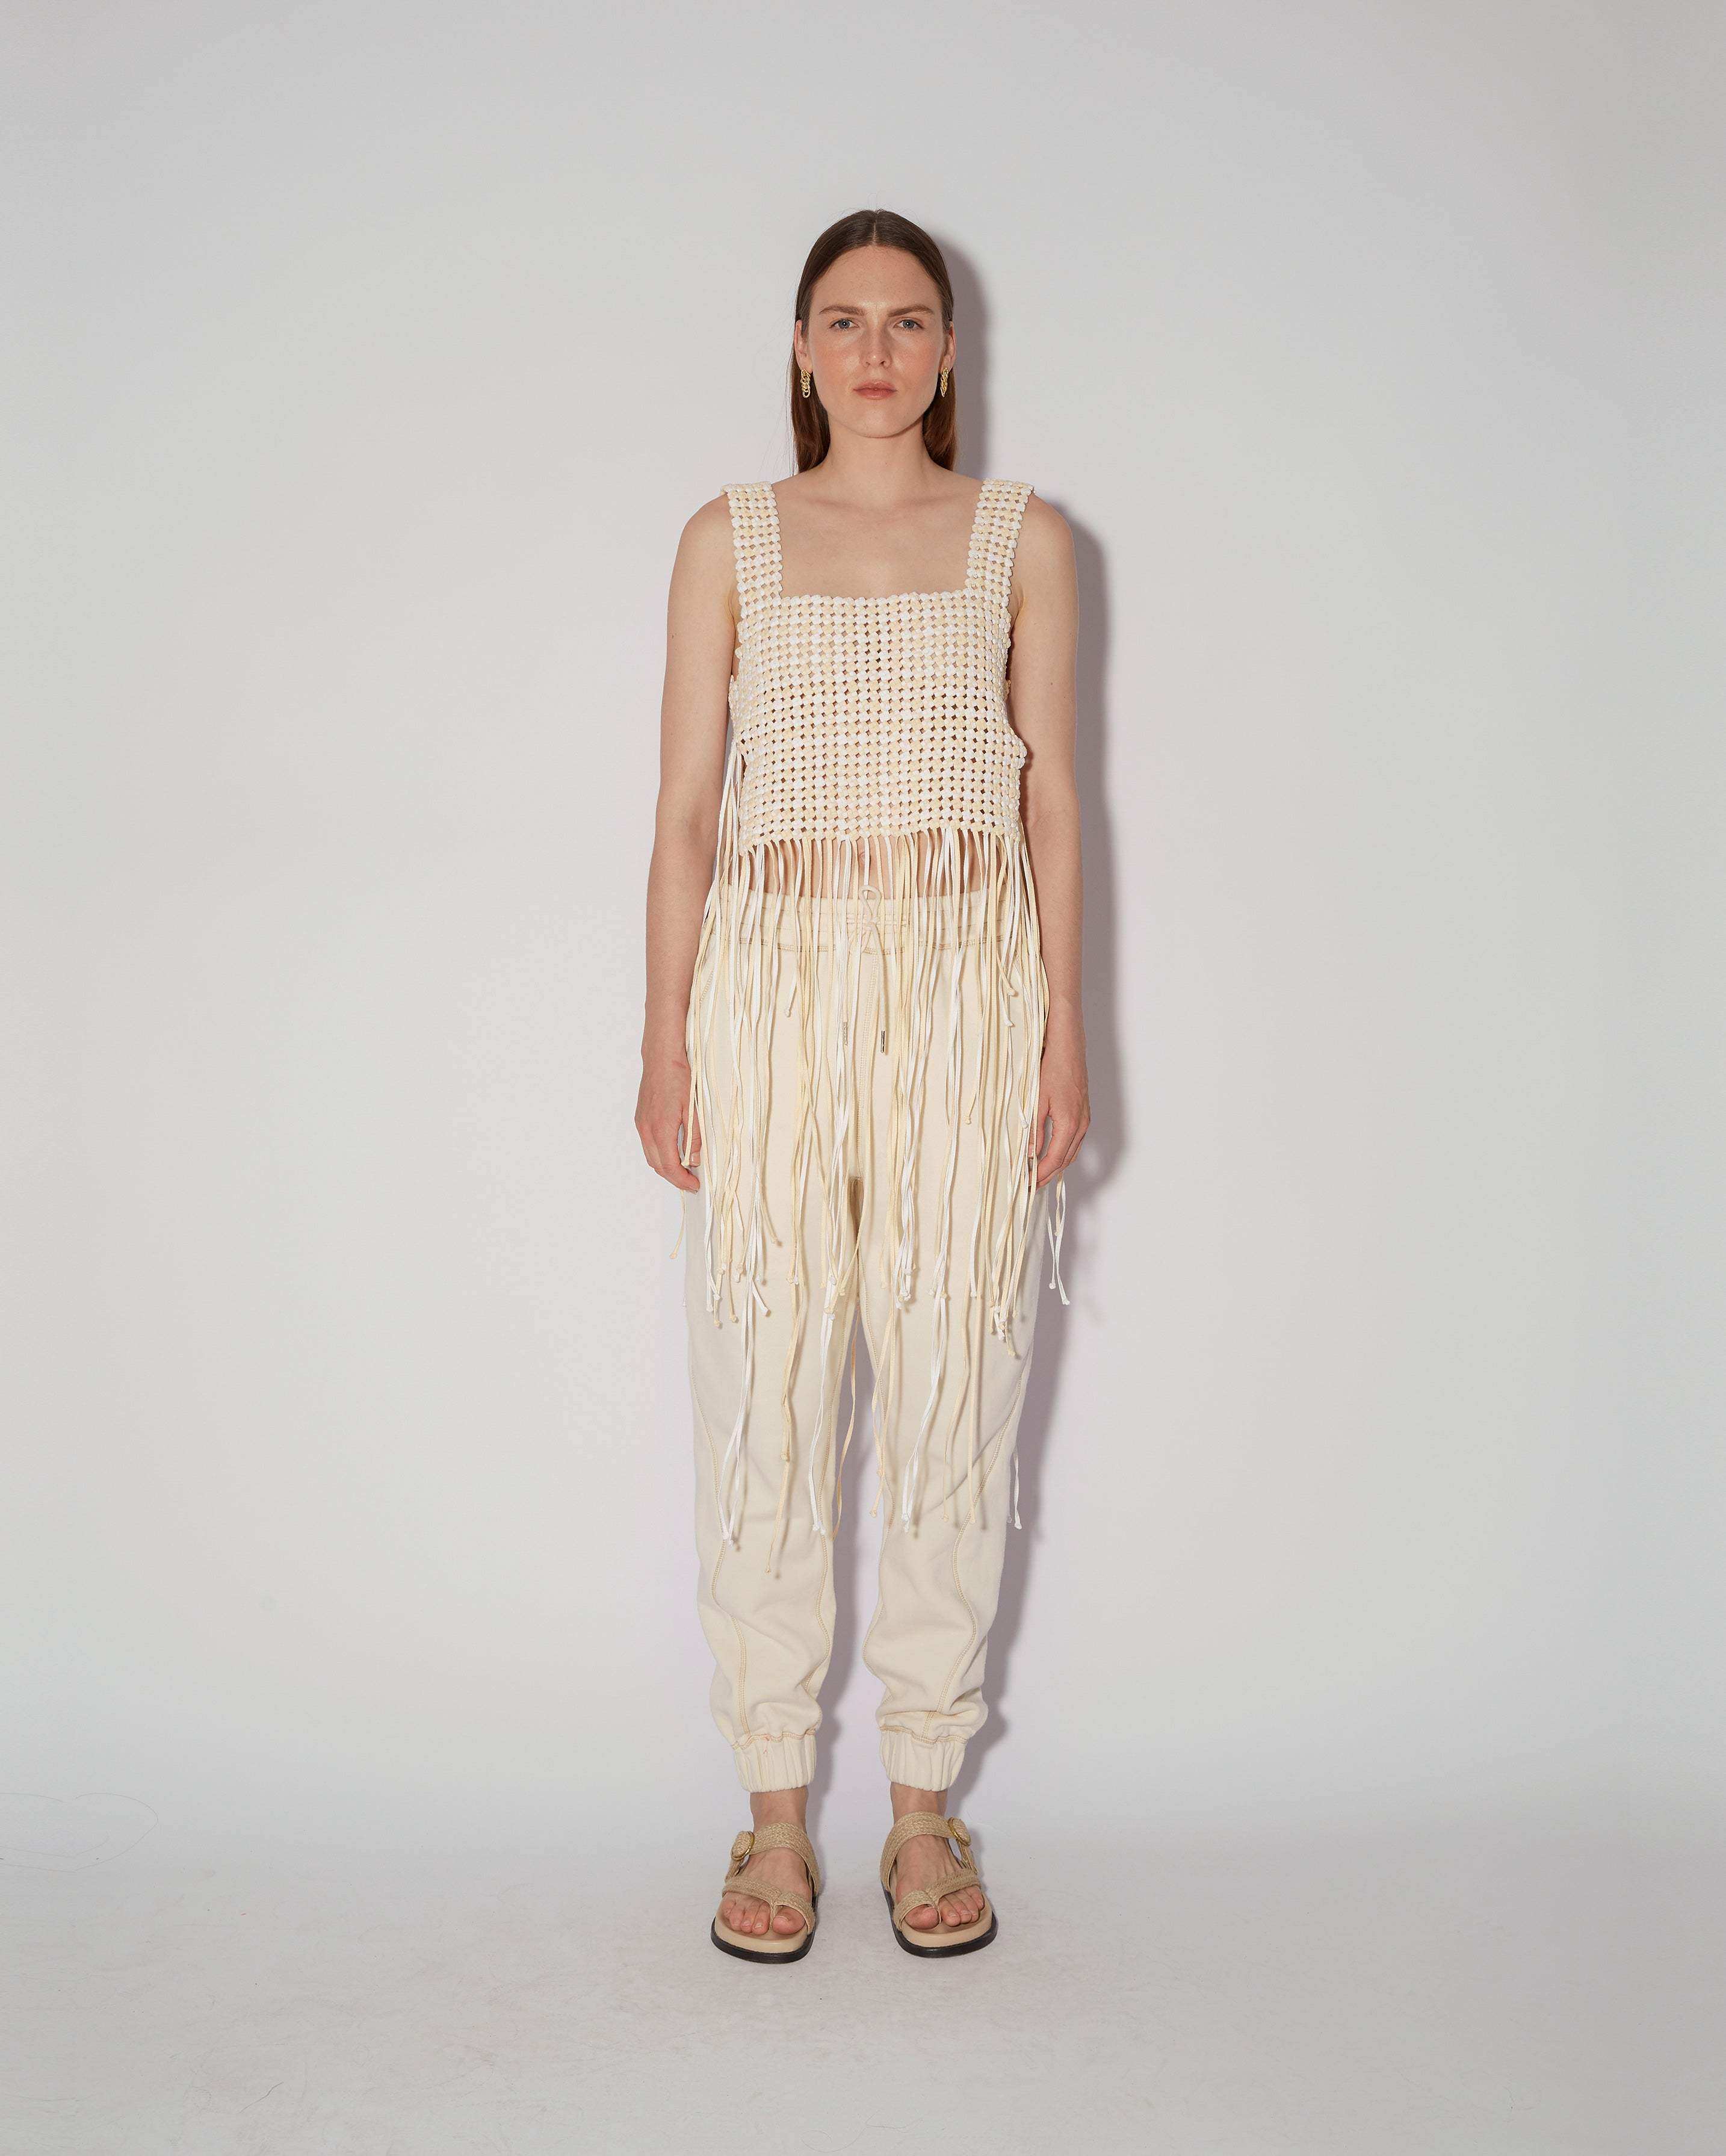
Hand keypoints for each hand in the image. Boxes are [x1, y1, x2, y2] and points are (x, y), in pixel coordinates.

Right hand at [637, 1052, 701, 1191]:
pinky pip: (648, 1145)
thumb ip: (695, 1137)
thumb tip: (695, 1158)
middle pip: (657, 1166)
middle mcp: (647, 1130)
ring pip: (651, 1157)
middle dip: (674, 1178)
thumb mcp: (693, 1109)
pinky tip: (672, 1152)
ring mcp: (641, 1124)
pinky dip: (659, 1154)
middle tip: (690, 1182)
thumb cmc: (678, 1078)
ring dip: (665, 1167)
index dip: (682, 1180)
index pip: (669, 1166)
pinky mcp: (640, 1119)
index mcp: (661, 1129)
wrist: (661, 1059)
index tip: (694, 1185)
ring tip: (683, 1170)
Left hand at [1031, 1011, 1087, 1188]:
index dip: (1040, 1175)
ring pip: (1071, 1151)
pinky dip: (1062, 1151)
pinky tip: (1050, 1151)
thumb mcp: (1036, 1100)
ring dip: (1055, 1164)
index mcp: (1070, 1124)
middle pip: (1065, 1160)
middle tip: (1030, 1186)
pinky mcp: (1082, 1110)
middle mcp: (1081, 1124)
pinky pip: (1074, 1140)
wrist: (1068, 1043)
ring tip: (1038, 1173)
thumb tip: (1028, 1154)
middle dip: (1047, 1174)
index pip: (1054, 1160)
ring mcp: (1084, 1117)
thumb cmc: (1052, 1067)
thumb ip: (1033, 1129)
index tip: (1027, 1185)